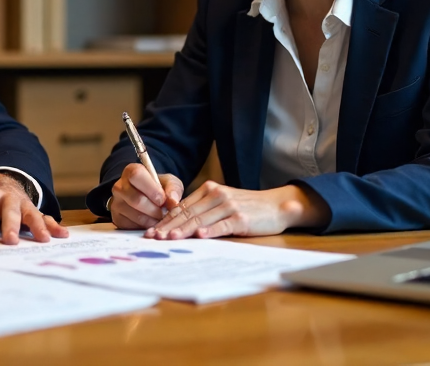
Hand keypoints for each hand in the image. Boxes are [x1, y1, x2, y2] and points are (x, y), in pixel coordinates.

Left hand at [0, 172, 67, 244]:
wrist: (1, 180)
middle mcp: (7, 197)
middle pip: (10, 211)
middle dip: (11, 225)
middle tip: (10, 240)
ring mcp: (23, 203)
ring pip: (31, 213)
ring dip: (37, 226)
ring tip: (43, 239)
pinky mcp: (34, 210)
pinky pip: (46, 217)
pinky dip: (55, 225)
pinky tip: (63, 234)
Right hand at [109, 163, 183, 229]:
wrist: (146, 198)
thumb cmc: (158, 188)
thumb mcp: (169, 182)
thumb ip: (173, 189)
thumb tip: (173, 202)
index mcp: (131, 171)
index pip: (137, 175)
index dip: (152, 190)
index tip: (162, 200)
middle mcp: (119, 186)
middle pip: (137, 199)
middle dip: (155, 210)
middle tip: (164, 213)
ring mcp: (116, 204)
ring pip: (136, 215)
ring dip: (152, 220)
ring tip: (159, 218)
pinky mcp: (117, 219)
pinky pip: (132, 226)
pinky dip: (145, 227)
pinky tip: (151, 223)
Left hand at [147, 183, 328, 239]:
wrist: (276, 205)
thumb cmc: (247, 207)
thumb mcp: (222, 202)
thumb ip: (203, 209)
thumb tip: (179, 223)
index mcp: (210, 190)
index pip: (182, 205)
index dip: (166, 219)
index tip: (152, 230)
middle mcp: (217, 195)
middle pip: (187, 212)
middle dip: (168, 226)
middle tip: (153, 237)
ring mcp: (229, 206)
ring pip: (200, 219)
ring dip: (183, 230)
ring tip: (169, 238)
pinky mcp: (241, 218)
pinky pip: (222, 225)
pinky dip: (210, 231)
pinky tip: (199, 236)